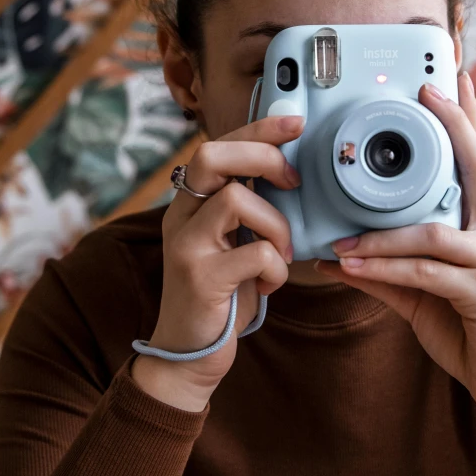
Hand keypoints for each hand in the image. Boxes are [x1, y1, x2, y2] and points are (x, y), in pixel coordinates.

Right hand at [133, 115, 303, 410]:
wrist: (189, 352)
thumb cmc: (222, 294)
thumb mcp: (232, 242)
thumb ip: (248, 209)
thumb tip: (289, 172)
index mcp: (190, 203)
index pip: (218, 146)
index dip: (258, 128)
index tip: (295, 123)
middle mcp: (180, 217)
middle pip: (211, 155)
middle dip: (263, 156)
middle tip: (292, 180)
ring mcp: (186, 246)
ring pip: (235, 200)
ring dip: (276, 224)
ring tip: (282, 251)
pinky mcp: (200, 278)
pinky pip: (254, 253)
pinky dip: (276, 268)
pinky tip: (271, 284)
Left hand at [316, 72, 475, 421]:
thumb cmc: (468, 328)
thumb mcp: (420, 293)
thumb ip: (385, 270)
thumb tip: (337, 255)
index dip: (465, 123)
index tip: (449, 85)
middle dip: (454, 128)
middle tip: (426, 95)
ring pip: (433, 231)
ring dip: (382, 233)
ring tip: (342, 238)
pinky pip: (427, 272)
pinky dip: (385, 267)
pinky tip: (352, 264)